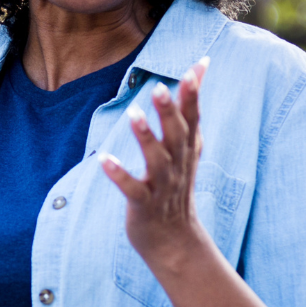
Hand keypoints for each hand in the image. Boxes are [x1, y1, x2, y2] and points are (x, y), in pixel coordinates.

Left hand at [102, 58, 209, 267]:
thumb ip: (190, 107)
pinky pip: (132, 189)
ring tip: (133, 114)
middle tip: (159, 88)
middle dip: (169, 113)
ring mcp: (162, 185)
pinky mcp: (143, 204)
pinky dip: (120, 175)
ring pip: (156, 160)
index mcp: (187, 150)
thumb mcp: (189, 145)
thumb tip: (201, 65)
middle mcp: (178, 165)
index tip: (194, 70)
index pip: (193, 119)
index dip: (193, 95)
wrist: (174, 241)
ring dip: (145, 138)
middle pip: (176, 136)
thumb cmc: (177, 184)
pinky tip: (104, 161)